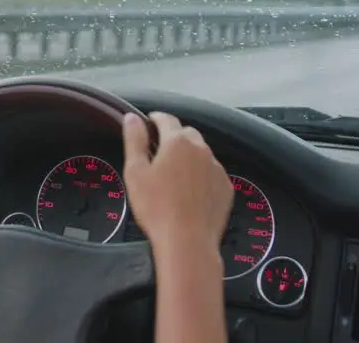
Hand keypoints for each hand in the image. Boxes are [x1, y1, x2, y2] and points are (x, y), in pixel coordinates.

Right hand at [122, 112, 232, 252]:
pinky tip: (190, 190)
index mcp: (177, 142)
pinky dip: (201, 174)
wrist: (187, 241)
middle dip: (173, 137)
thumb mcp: (135, 171)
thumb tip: (132, 117)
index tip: (148, 122)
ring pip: (202, 153)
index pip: (166, 119)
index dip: (155, 118)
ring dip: (189, 156)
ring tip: (174, 174)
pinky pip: (212, 172)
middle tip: (158, 152)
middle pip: (186, 134)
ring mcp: (217, 168)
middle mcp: (201, 149)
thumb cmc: (156, 207)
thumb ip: (134, 140)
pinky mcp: (226, 187)